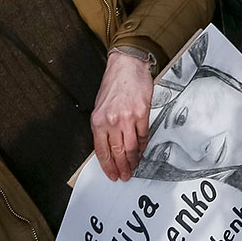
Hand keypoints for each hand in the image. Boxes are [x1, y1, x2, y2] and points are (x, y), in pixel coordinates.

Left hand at [91, 50, 152, 180]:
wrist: (127, 65)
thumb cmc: (114, 83)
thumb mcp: (100, 106)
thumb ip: (103, 126)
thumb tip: (108, 145)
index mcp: (98, 121)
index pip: (101, 151)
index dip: (107, 165)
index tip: (112, 173)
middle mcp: (111, 121)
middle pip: (117, 152)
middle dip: (121, 167)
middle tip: (125, 175)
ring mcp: (126, 118)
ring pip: (130, 148)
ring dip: (133, 161)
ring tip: (134, 167)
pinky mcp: (141, 114)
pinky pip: (142, 136)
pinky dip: (142, 146)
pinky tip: (141, 150)